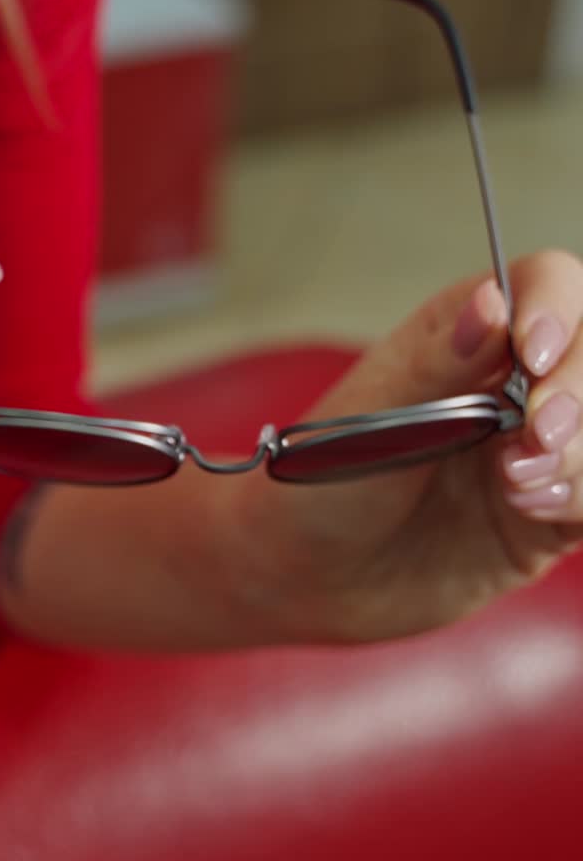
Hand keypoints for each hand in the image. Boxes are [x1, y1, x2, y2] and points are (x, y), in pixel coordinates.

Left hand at [240, 249, 582, 643]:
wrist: (305, 574)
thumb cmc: (319, 482)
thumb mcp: (371, 417)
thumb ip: (440, 365)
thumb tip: (492, 303)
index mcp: (463, 335)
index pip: (548, 286)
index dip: (555, 311)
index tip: (531, 355)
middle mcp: (512, 383)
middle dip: (576, 390)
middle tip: (535, 433)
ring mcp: (536, 446)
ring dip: (580, 450)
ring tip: (516, 481)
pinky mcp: (549, 511)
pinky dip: (581, 496)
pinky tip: (527, 506)